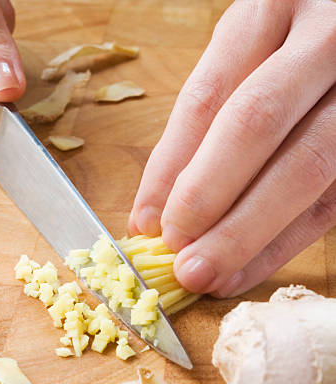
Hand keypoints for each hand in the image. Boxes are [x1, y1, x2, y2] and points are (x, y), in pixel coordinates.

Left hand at [129, 0, 335, 297]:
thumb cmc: (289, 48)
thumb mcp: (245, 56)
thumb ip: (207, 120)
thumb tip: (155, 212)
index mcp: (273, 7)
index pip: (209, 97)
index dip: (171, 168)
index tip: (147, 223)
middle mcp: (323, 41)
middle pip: (254, 126)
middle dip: (207, 201)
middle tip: (178, 259)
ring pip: (304, 169)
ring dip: (245, 235)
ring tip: (206, 276)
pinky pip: (330, 204)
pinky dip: (282, 244)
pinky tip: (245, 270)